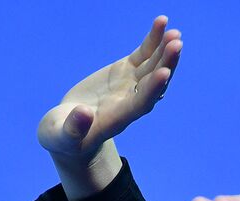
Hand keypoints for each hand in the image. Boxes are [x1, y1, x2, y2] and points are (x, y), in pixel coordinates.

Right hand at [36, 15, 183, 160]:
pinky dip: (153, 40)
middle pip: (153, 83)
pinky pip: (143, 54)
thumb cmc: (64, 138)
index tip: (164, 73)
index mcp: (118, 119)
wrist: (71, 130)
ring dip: (164, 50)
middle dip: (165, 64)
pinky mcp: (126, 71)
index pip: (140, 104)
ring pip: (153, 66)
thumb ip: (73, 129)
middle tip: (176, 44)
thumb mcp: (63, 137)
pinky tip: (162, 22)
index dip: (152, 90)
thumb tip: (83, 114)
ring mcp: (131, 84)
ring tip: (175, 32)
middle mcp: (131, 101)